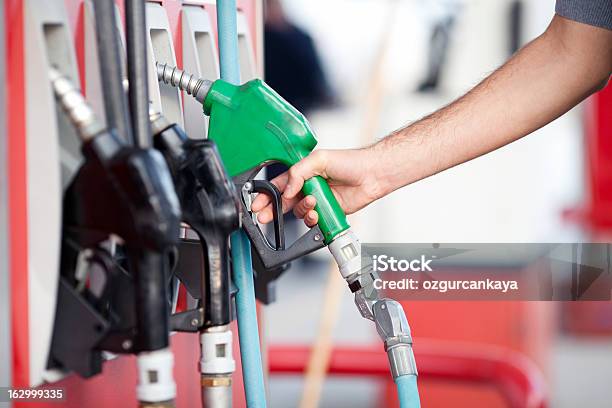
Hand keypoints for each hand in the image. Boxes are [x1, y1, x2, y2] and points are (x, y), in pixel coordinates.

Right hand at [251, 148, 386, 226]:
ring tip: (312, 203)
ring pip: (299, 212)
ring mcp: (317, 201)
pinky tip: (317, 213)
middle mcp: (308, 187)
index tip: (258, 203)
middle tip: (264, 216)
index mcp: (302, 172)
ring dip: (302, 210)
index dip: (267, 194)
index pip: (279, 184)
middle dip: (273, 210)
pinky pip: (313, 221)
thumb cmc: (349, 162)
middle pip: (284, 202)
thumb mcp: (319, 159)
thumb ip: (298, 173)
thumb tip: (287, 189)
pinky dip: (312, 219)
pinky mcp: (327, 212)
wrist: (371, 175)